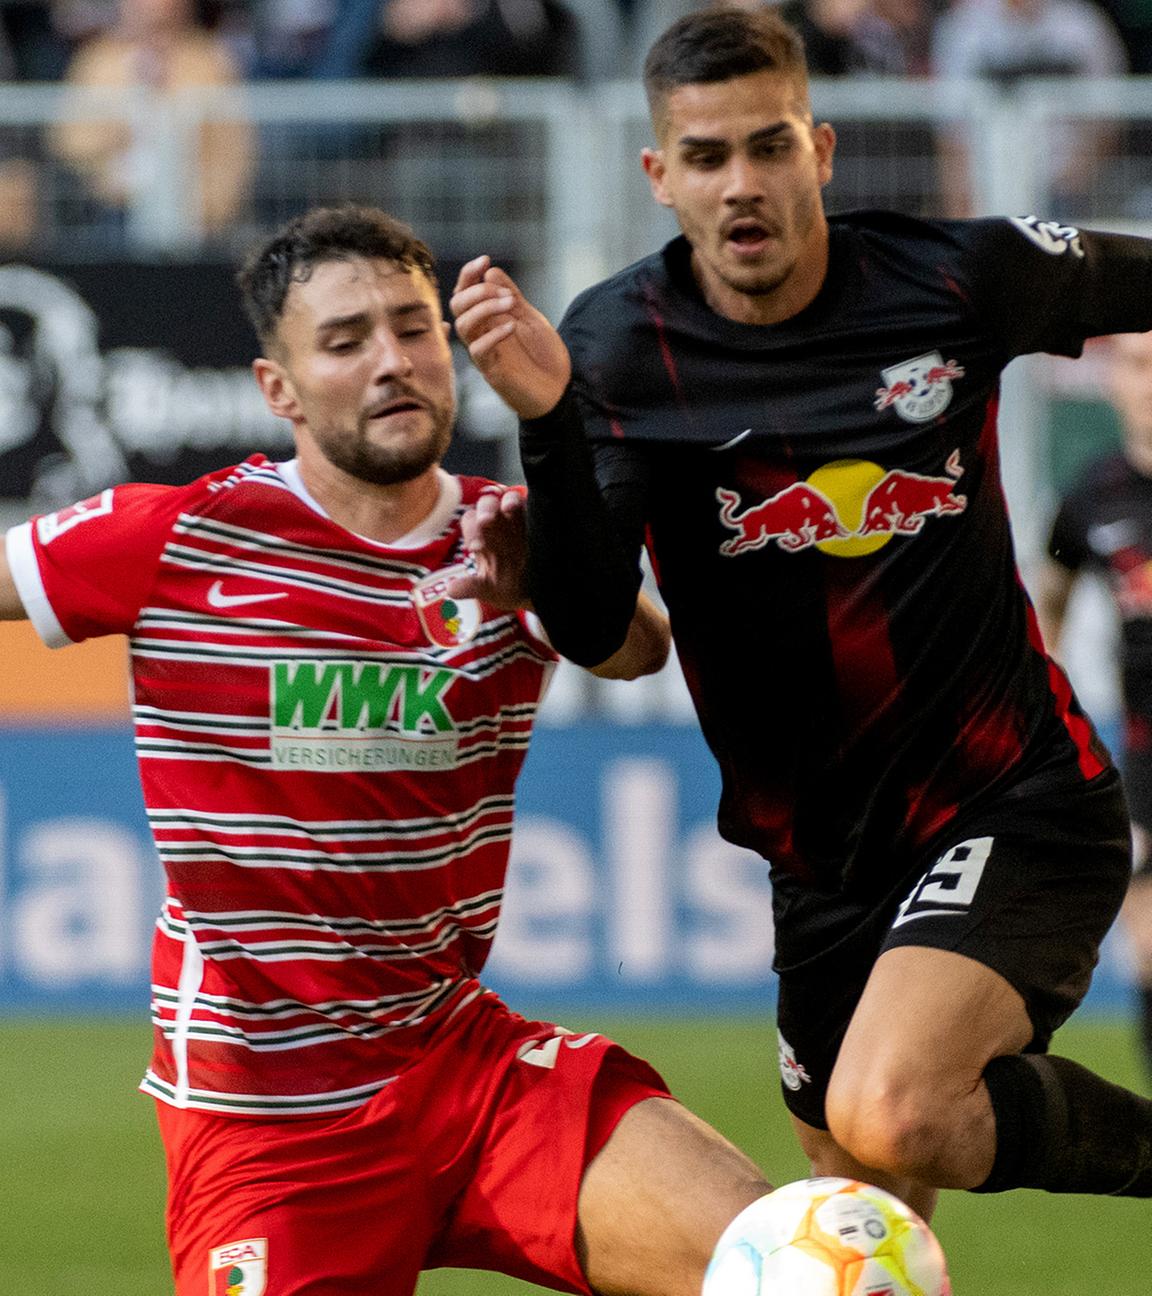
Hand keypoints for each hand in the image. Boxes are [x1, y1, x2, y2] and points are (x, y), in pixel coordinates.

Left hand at [446, 486, 529, 609]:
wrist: (533, 591)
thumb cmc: (507, 585)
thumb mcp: (488, 589)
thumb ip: (471, 587)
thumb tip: (450, 590)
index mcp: (482, 536)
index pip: (471, 522)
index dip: (471, 531)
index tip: (475, 547)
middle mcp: (498, 523)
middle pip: (487, 504)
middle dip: (486, 510)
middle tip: (486, 521)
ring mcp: (520, 519)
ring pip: (511, 499)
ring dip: (509, 501)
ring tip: (509, 507)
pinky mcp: (539, 520)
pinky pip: (535, 507)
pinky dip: (532, 506)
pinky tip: (535, 514)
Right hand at [450, 256, 570, 418]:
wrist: (558, 389)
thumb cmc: (543, 355)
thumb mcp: (530, 317)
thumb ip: (511, 296)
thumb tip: (489, 271)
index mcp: (487, 318)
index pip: (465, 291)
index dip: (469, 274)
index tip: (485, 260)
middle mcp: (481, 332)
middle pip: (457, 305)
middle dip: (477, 290)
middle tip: (505, 294)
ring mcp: (484, 351)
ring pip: (463, 324)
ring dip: (484, 308)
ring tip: (510, 305)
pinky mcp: (491, 369)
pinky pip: (479, 350)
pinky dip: (493, 334)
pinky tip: (512, 328)